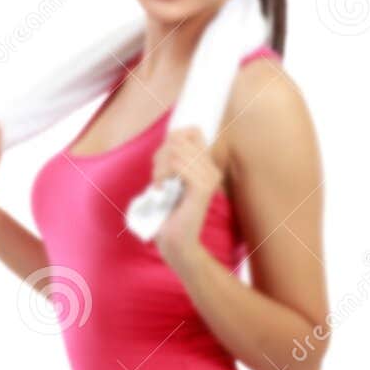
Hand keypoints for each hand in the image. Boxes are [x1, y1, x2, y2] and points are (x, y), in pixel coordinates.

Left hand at [150, 126, 220, 271]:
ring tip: (158, 184)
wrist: (174, 238)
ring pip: (176, 152)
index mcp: (207, 164)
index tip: (161, 162)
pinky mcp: (203, 189)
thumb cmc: (168, 208)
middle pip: (180, 140)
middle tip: (157, 177)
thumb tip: (173, 134)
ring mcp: (210, 178)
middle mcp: (213, 168)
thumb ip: (172, 155)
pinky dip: (163, 175)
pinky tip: (161, 189)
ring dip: (159, 167)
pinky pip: (180, 167)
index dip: (172, 140)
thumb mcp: (169, 176)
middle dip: (160, 155)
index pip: (192, 131)